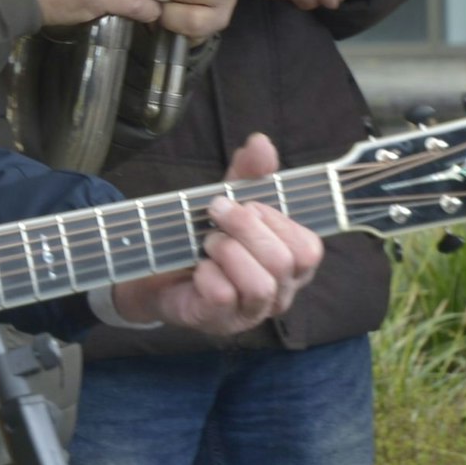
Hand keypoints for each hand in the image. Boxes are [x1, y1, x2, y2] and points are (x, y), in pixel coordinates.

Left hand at [107, 133, 323, 335]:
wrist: (157, 271)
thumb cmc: (205, 237)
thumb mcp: (229, 200)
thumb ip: (249, 174)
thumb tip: (261, 142)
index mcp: (291, 265)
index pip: (308, 248)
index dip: (276, 221)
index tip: (245, 205)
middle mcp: (279, 293)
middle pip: (283, 262)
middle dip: (245, 228)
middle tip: (215, 214)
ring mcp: (250, 313)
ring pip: (260, 285)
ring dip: (228, 251)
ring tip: (207, 243)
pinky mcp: (219, 323)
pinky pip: (223, 297)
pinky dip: (207, 274)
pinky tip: (198, 268)